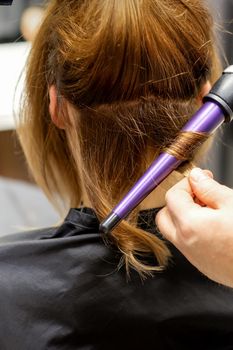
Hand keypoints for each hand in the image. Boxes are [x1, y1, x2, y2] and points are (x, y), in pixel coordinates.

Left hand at [156, 168, 232, 287]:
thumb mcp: (232, 203)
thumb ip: (209, 188)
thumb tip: (196, 177)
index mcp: (189, 224)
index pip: (172, 196)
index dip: (186, 184)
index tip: (201, 180)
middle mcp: (185, 243)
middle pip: (165, 215)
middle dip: (178, 201)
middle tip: (199, 195)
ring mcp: (193, 257)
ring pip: (174, 231)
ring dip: (184, 216)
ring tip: (210, 210)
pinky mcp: (203, 265)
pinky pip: (187, 244)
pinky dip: (193, 232)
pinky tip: (215, 226)